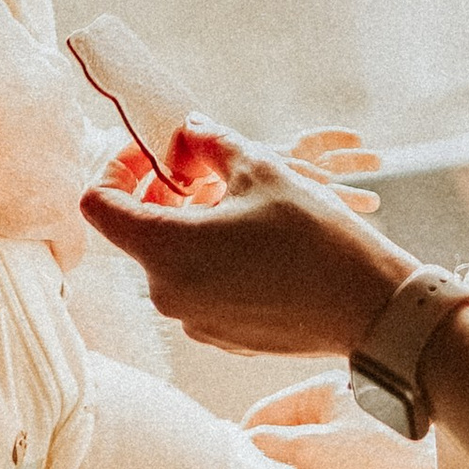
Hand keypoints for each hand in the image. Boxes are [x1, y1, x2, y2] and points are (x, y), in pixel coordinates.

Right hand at [0, 0, 87, 244]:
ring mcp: (64, 172)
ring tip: (11, 209)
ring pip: (65, 188)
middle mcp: (67, 123)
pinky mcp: (56, 217)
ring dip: (43, 198)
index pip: (44, 92)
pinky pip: (69, 244)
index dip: (21, 104)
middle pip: (57, 140)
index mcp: (47, 75)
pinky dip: (58, 252)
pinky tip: (44, 260)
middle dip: (35, 151)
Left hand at [81, 124, 410, 354]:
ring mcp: (194, 321)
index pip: (98, 203)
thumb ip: (209, 144)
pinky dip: (211, 256)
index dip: (118, 167)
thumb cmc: (317, 237)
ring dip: (190, 222)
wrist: (371, 308)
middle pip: (137, 230)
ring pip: (170, 257)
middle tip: (207, 168)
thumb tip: (186, 132)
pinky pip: (197, 285)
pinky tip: (256, 239)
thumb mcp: (262, 169)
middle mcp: (168, 294)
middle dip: (164, 190)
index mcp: (165, 250)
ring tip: (239, 200)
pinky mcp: (221, 336)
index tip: (156, 152)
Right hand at [246, 376, 440, 468]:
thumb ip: (268, 445)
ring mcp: (352, 454)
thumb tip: (238, 445)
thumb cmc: (380, 459)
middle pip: (287, 445)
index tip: (228, 465)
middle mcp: (339, 419)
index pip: (268, 412)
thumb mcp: (310, 448)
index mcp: (325, 394)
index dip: (246, 437)